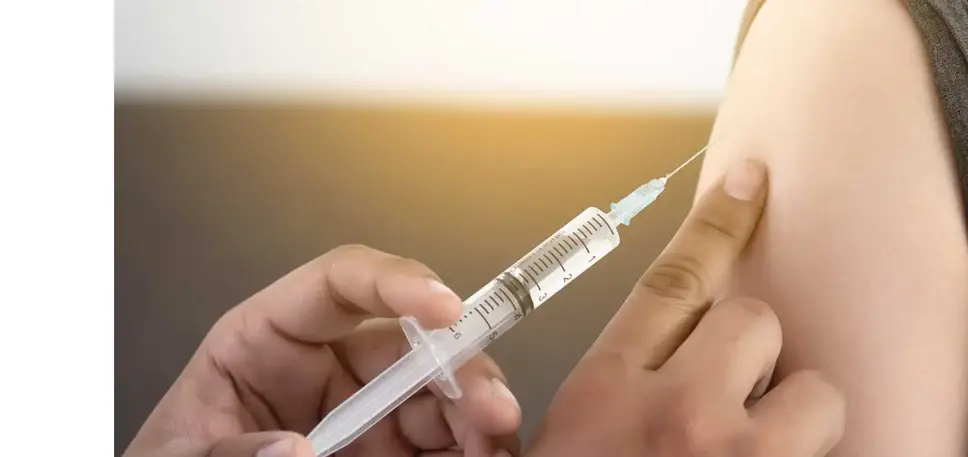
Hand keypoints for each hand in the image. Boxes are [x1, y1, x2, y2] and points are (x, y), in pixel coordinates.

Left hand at [124, 245, 520, 456]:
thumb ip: (226, 453)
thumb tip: (293, 449)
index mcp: (266, 342)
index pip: (338, 283)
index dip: (396, 282)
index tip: (442, 306)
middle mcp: (325, 370)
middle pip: (406, 343)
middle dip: (457, 365)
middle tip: (489, 403)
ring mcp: (361, 415)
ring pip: (436, 394)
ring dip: (476, 411)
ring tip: (497, 440)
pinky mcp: (386, 453)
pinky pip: (439, 443)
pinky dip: (472, 448)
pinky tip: (487, 456)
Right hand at [527, 160, 845, 455]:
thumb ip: (534, 408)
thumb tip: (507, 389)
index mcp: (602, 398)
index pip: (671, 281)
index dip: (717, 224)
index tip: (747, 184)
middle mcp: (677, 417)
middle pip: (749, 318)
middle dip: (746, 353)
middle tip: (727, 403)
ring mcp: (742, 455)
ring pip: (813, 387)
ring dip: (793, 414)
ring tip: (760, 450)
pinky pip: (835, 442)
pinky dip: (813, 453)